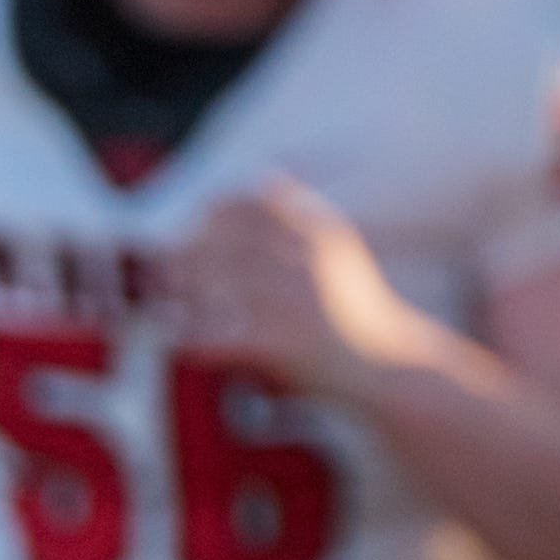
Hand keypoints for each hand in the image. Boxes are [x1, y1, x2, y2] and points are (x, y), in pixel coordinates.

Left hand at [170, 177, 424, 398]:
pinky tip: (185, 347)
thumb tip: (250, 190)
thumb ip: (297, 224)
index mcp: (319, 229)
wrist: (395, 370)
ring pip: (225, 285)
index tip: (188, 238)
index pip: (249, 203)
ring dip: (189, 299)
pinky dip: (203, 340)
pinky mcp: (298, 341)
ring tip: (165, 313)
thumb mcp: (334, 256)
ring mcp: (306, 296)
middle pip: (229, 242)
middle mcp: (313, 254)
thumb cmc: (353, 318)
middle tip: (164, 280)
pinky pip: (234, 334)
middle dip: (189, 259)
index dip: (209, 219)